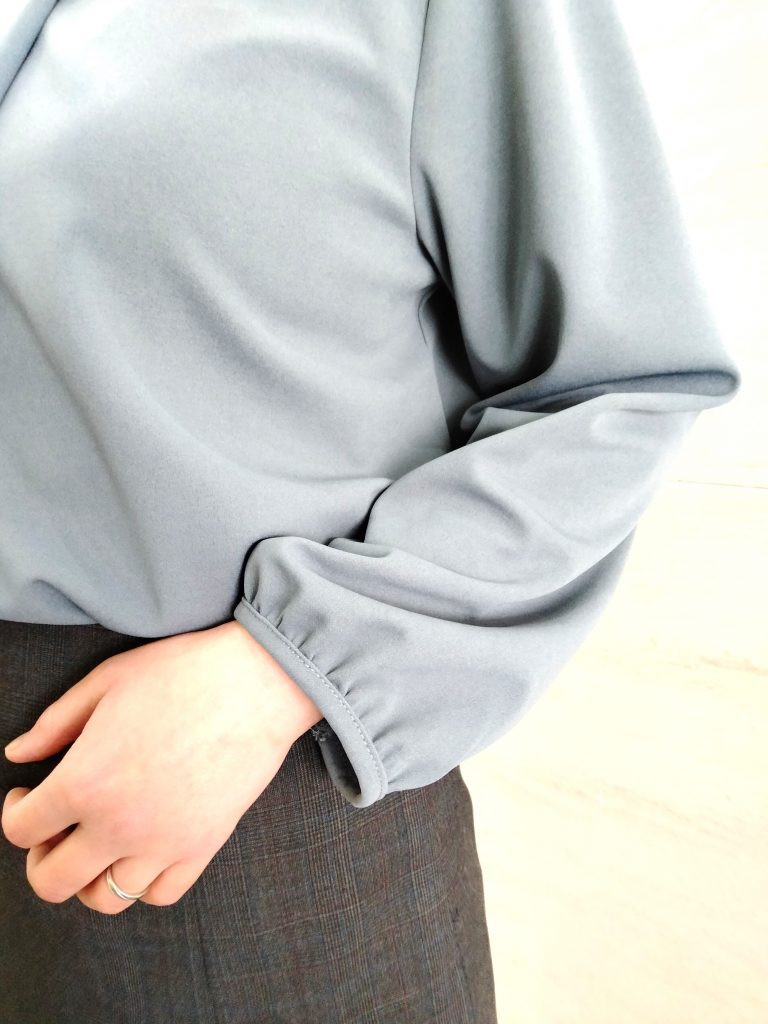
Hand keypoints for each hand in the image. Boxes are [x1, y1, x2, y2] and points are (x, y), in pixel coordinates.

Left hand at [1, 620, 322, 913]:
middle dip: (41, 858)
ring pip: (104, 899)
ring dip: (88, 877)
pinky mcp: (202, 847)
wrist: (257, 682)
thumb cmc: (183, 672)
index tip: (25, 794)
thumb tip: (19, 753)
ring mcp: (163, 843)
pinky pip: (159, 894)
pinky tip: (142, 847)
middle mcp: (118, 825)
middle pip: (52, 882)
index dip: (14, 810)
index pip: (21, 829)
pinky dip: (142, 882)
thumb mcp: (106, 681)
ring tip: (96, 843)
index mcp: (84, 781)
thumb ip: (55, 722)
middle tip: (54, 829)